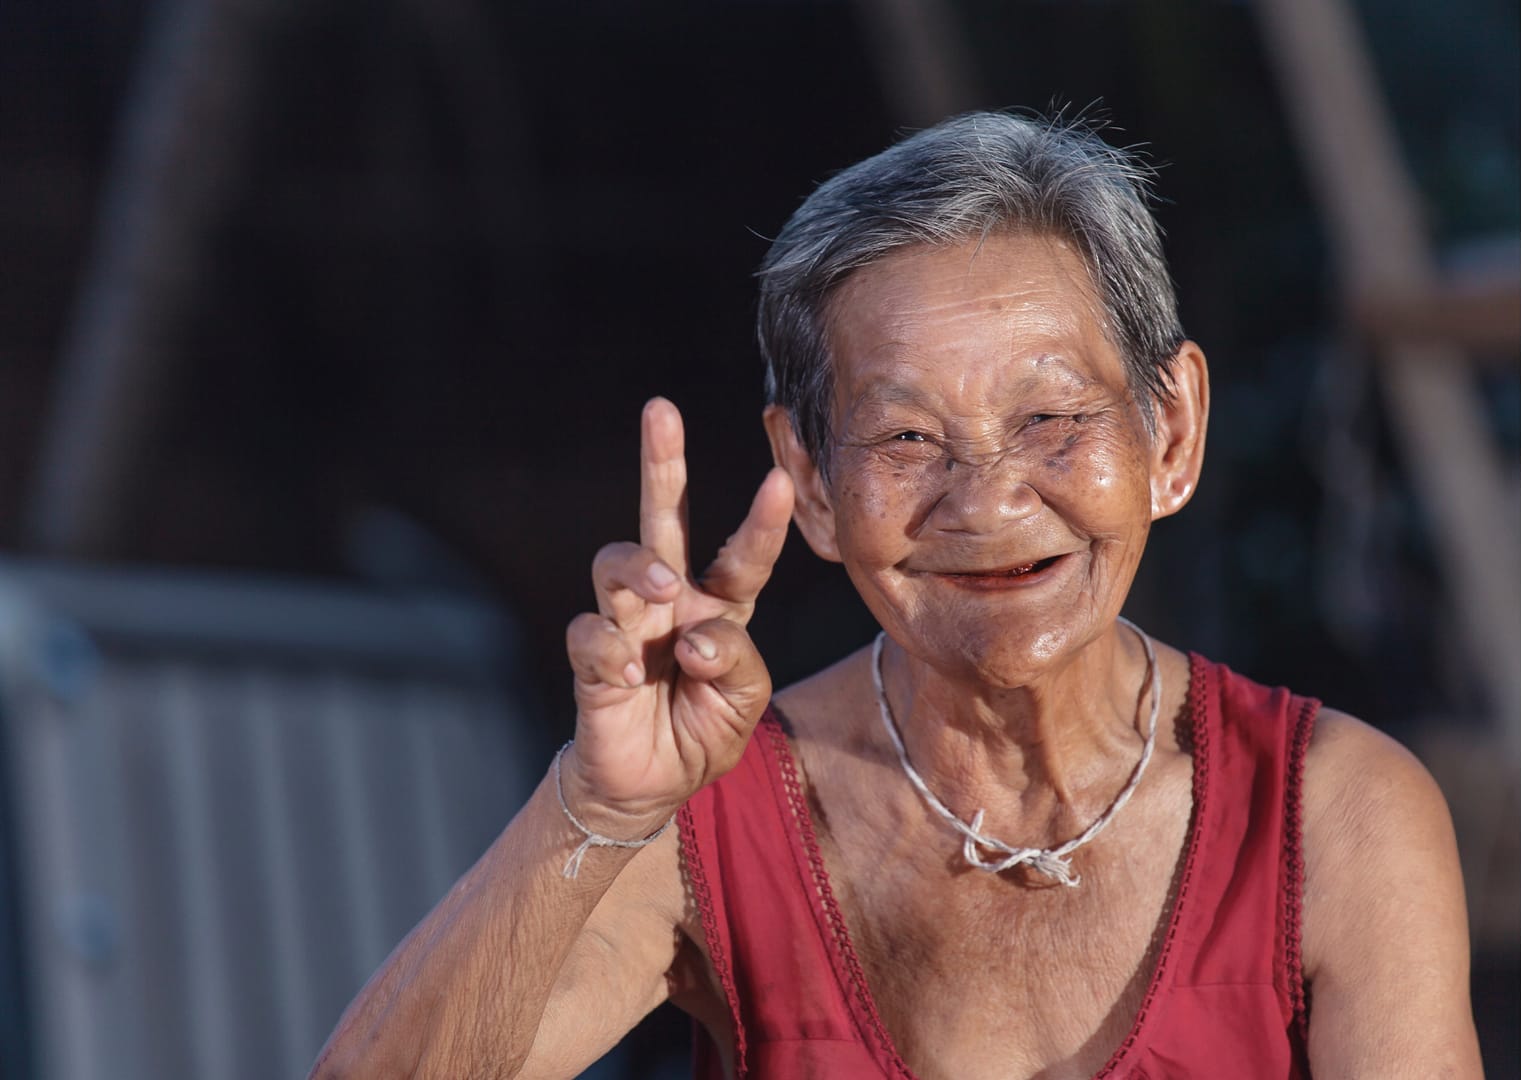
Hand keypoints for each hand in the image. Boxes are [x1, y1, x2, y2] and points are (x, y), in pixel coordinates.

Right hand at [562, 397, 794, 832]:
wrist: (651, 785)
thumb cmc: (704, 729)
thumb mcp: (745, 700)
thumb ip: (736, 662)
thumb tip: (693, 636)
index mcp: (720, 604)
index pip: (744, 554)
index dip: (763, 520)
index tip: (781, 478)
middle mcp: (671, 600)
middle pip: (661, 517)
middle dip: (661, 461)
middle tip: (661, 410)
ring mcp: (627, 623)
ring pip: (617, 562)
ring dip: (641, 569)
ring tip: (663, 592)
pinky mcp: (591, 659)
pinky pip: (591, 634)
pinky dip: (610, 650)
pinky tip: (630, 678)